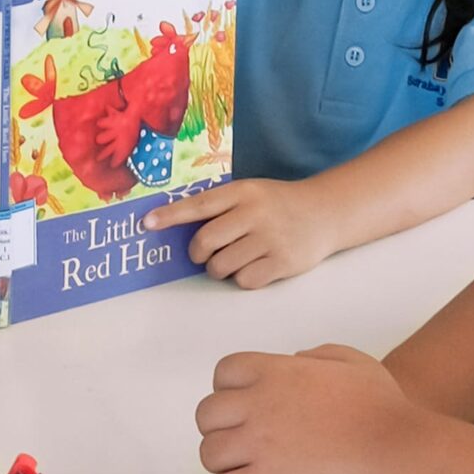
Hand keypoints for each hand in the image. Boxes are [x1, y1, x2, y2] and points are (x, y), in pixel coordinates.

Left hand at [145, 175, 342, 287]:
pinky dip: (243, 279)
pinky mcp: (283, 262)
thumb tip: (179, 232)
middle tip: (204, 253)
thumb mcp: (251, 193)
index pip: (199, 204)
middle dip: (198, 253)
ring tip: (235, 259)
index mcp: (243, 192)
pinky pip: (244, 281)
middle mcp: (256, 213)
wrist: (326, 212)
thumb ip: (221, 207)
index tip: (147, 224)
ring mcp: (271, 238)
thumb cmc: (277, 205)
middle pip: (205, 241)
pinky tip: (255, 266)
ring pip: (222, 266)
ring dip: (219, 269)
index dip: (171, 215)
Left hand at [195, 345, 417, 473]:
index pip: (225, 373)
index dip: (227, 393)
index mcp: (277, 372)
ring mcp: (259, 442)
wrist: (396, 448)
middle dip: (218, 431)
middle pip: (208, 415)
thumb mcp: (354, 363)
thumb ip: (322, 356)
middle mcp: (259, 403)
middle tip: (236, 446)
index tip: (241, 410)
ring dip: (221, 466)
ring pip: (210, 455)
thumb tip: (300, 358)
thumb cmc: (384, 409)